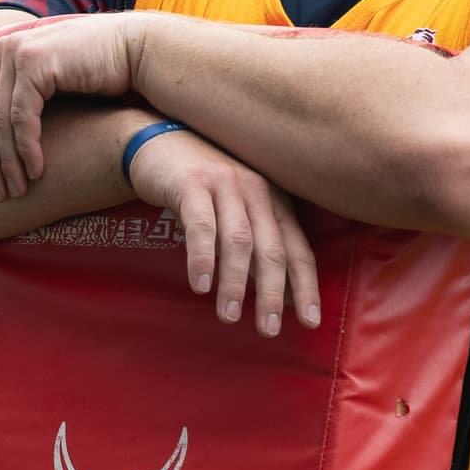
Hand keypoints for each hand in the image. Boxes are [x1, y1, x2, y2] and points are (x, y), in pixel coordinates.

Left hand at [0, 13, 144, 198]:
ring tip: (17, 191)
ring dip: (7, 163)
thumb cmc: (97, 72)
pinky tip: (38, 171)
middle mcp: (1, 50)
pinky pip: (21, 119)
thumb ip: (19, 91)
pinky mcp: (37, 63)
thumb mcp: (49, 82)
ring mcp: (17, 53)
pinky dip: (27, 149)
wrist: (137, 51)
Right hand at [126, 124, 321, 339]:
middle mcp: (257, 190)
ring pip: (239, 240)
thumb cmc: (205, 185)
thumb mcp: (239, 214)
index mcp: (275, 201)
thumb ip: (259, 250)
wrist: (160, 140)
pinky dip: (202, 257)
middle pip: (273, 248)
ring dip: (235, 282)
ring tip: (228, 316)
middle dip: (272, 293)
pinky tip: (200, 285)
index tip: (310, 322)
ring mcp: (225, 184)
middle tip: (269, 330)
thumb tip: (283, 300)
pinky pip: (201, 225)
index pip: (298, 249)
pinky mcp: (192, 183)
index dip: (306, 287)